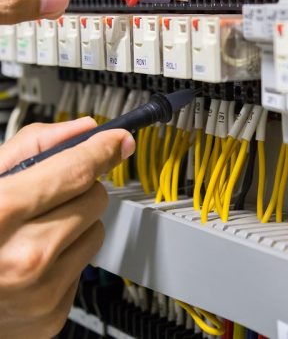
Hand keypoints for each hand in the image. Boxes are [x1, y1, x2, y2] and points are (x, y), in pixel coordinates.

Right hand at [0, 117, 134, 337]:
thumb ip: (33, 145)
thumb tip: (85, 130)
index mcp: (0, 213)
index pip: (76, 170)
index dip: (103, 148)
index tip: (119, 139)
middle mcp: (24, 258)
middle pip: (95, 198)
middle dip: (78, 190)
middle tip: (46, 196)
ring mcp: (39, 292)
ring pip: (97, 230)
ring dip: (76, 224)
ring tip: (35, 230)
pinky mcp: (50, 315)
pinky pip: (85, 264)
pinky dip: (67, 256)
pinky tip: (33, 260)